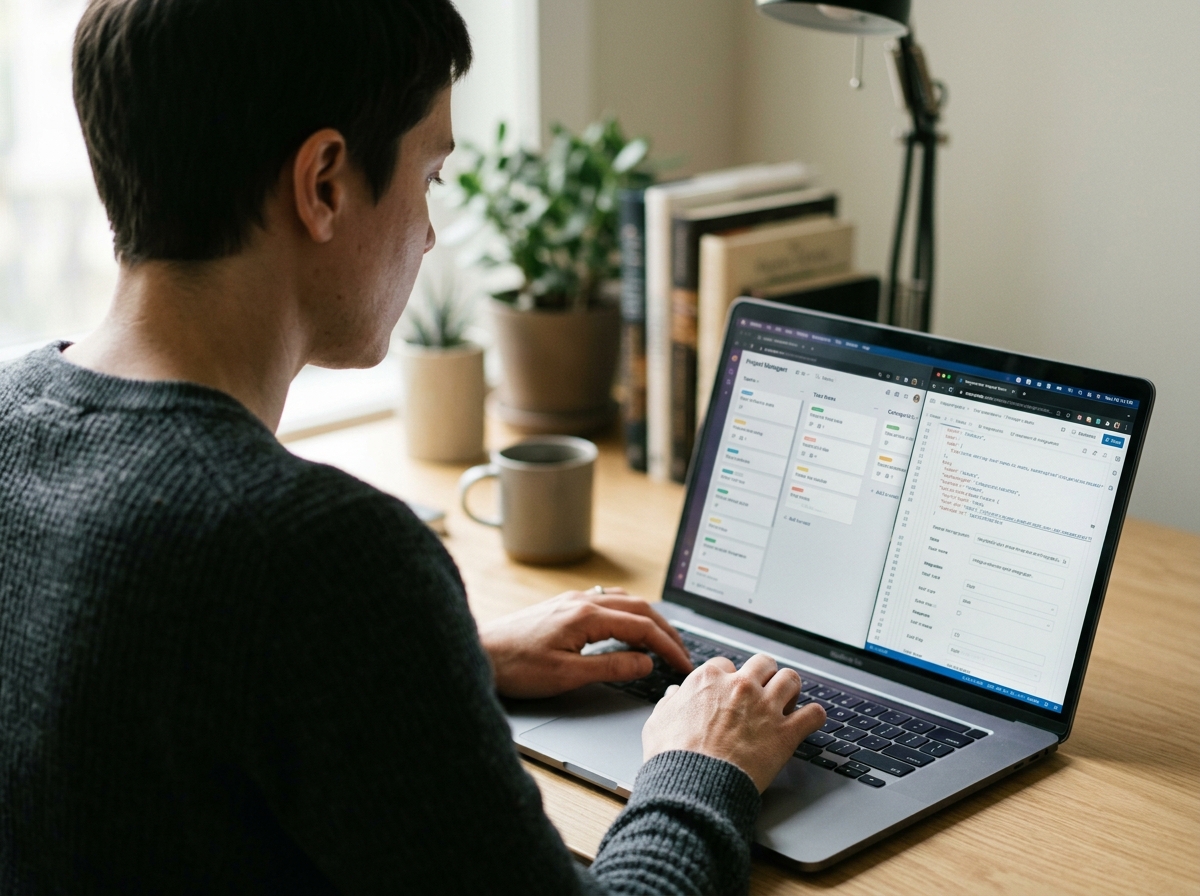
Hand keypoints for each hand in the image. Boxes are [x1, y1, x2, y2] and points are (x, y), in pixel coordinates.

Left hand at [480, 589, 693, 698]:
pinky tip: (627, 627)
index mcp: (586, 616)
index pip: (643, 627)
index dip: (668, 647)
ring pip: (624, 602)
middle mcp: (581, 602)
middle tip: (682, 654)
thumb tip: (645, 663)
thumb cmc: (515, 667)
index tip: (683, 665)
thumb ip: (610, 668)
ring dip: (648, 620)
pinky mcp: (562, 607)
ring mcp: (571, 601)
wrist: (478, 653)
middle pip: (639, 609)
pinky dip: (627, 614)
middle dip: (666, 631)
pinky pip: (606, 602)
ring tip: (662, 642)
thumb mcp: (566, 676)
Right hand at [642, 654, 825, 791]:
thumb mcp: (658, 722)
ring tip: (787, 702)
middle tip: (762, 691)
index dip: (728, 678)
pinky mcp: (785, 733)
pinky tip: (808, 722)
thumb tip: (674, 695)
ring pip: (791, 679)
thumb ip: (669, 703)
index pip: (726, 664)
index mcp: (709, 680)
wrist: (693, 785)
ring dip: (790, 689)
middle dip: (764, 675)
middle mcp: (740, 686)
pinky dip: (813, 717)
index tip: (729, 691)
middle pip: (763, 663)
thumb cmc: (673, 756)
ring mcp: (765, 708)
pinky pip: (813, 714)